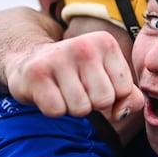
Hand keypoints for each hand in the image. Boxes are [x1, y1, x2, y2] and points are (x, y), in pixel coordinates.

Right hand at [6, 29, 143, 118]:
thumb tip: (121, 113)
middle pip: (103, 100)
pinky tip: (48, 93)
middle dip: (92, 103)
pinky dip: (54, 110)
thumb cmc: (76, 75)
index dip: (112, 97)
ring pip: (81, 108)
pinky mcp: (36, 73)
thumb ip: (129, 96)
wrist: (28, 62)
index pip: (125, 89)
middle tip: (77, 88)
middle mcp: (83, 45)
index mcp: (105, 42)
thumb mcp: (108, 78)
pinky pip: (57, 111)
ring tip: (63, 90)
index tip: (95, 85)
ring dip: (72, 108)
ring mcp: (57, 57)